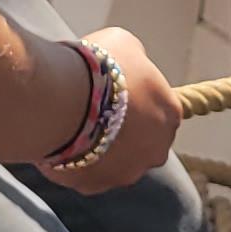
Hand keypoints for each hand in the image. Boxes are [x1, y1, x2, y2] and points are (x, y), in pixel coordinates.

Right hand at [41, 26, 182, 192]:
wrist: (61, 99)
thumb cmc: (97, 66)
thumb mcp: (125, 45)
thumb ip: (136, 60)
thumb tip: (132, 63)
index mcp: (170, 113)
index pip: (161, 109)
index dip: (138, 99)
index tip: (116, 91)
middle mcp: (155, 150)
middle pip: (143, 142)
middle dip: (124, 130)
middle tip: (96, 110)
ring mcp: (125, 173)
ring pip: (115, 162)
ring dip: (100, 148)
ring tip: (74, 126)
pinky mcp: (93, 187)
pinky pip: (85, 174)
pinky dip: (75, 161)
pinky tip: (60, 141)